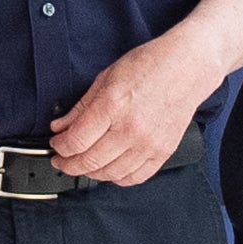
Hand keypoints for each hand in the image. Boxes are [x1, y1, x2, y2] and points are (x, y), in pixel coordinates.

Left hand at [49, 35, 211, 186]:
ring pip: (110, 174)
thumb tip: (61, 127)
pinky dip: (117, 178)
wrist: (187, 68)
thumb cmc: (150, 65)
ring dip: (91, 173)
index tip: (56, 145)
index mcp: (113, 105)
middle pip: (89, 162)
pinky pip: (135, 178)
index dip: (59, 148)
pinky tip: (110, 169)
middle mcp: (131, 128)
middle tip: (61, 160)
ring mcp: (149, 144)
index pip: (76, 141)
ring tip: (83, 164)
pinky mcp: (163, 152)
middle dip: (68, 164)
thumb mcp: (106, 78)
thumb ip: (81, 107)